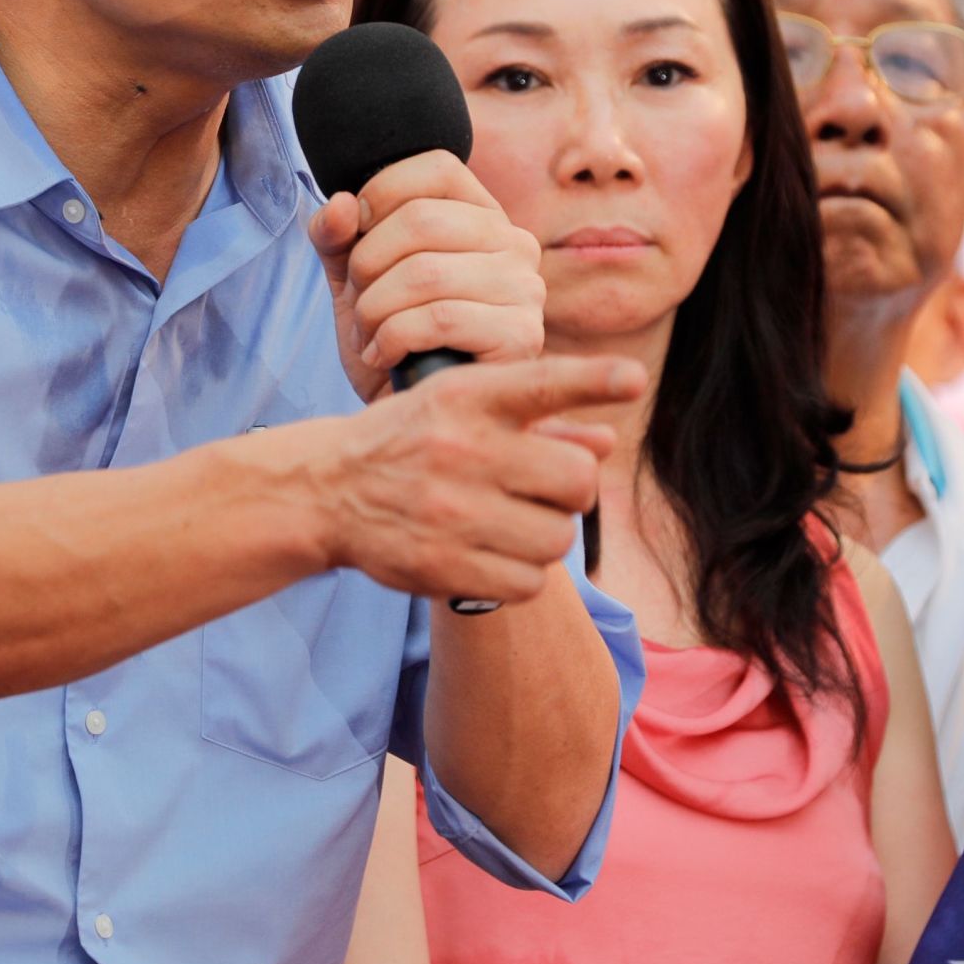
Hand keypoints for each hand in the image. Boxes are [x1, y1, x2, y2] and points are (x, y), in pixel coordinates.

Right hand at [297, 355, 642, 602]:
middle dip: (572, 488)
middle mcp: (460, 449)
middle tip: (544, 488)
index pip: (543, 383)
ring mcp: (450, 511)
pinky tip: (493, 554)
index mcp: (467, 398)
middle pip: (576, 479)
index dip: (594, 381)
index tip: (634, 380)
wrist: (329, 490)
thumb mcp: (464, 409)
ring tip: (509, 522)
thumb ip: (540, 423)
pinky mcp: (442, 565)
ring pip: (557, 538)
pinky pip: (528, 583)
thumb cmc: (414, 440)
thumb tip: (607, 441)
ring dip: (545, 535)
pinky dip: (521, 574)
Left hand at [308, 151, 543, 400]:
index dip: (380, 193)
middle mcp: (514, 244)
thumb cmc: (390, 342)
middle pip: (421, 219)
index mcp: (482, 216)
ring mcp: (524, 290)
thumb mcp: (353, 280)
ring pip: (425, 272)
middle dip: (367, 263)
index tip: (355, 236)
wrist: (407, 414)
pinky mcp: (521, 336)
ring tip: (368, 334)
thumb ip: (337, 236)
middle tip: (357, 300)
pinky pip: (440, 318)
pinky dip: (393, 337)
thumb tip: (342, 205)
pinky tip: (384, 355)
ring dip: (375, 308)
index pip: (435, 167)